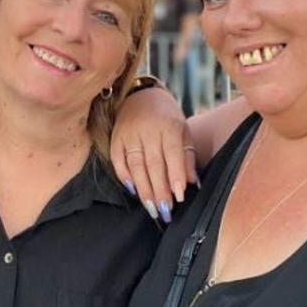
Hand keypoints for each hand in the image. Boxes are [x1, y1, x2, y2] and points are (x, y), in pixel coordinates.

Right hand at [111, 87, 198, 222]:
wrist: (141, 96)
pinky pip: (118, 161)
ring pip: (135, 165)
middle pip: (153, 163)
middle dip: (159, 189)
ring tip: (151, 208)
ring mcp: (128, 134)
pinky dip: (124, 177)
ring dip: (143, 189)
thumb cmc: (166, 117)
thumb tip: (191, 182)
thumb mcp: (183, 131)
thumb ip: (187, 156)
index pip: (171, 153)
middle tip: (165, 211)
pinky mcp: (115, 139)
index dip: (175, 175)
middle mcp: (147, 130)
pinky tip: (133, 191)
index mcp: (168, 125)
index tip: (179, 196)